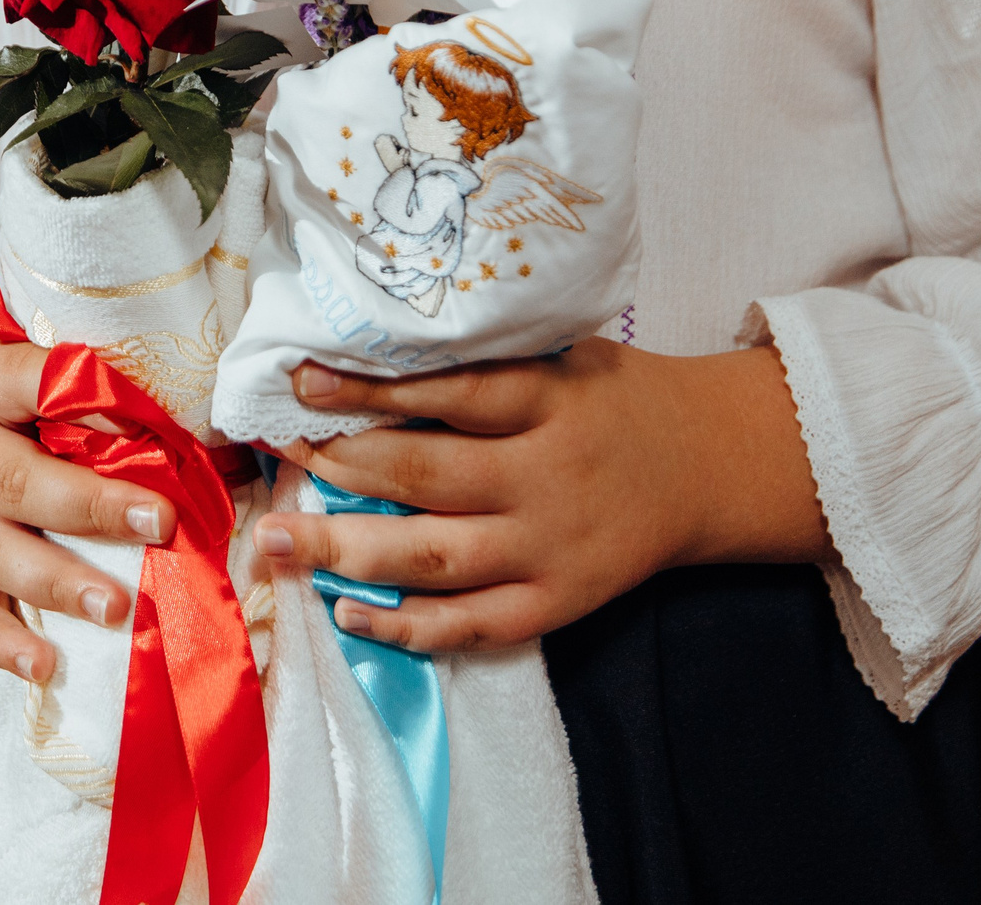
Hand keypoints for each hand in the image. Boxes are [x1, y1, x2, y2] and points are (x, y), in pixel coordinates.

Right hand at [0, 339, 178, 683]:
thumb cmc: (18, 409)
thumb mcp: (45, 382)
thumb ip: (103, 402)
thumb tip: (194, 440)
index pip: (28, 381)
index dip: (86, 402)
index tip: (145, 423)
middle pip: (11, 480)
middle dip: (89, 507)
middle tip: (159, 524)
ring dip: (57, 584)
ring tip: (117, 609)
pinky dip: (4, 643)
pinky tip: (46, 665)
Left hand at [253, 339, 827, 652]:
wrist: (708, 466)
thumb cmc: (611, 399)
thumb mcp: (564, 357)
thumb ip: (485, 361)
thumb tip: (366, 354)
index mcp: (551, 400)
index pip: (452, 391)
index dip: (371, 388)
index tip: (302, 381)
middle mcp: (547, 476)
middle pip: (428, 475)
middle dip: (339, 466)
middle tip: (272, 455)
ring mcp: (551, 548)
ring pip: (435, 557)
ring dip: (347, 551)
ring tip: (277, 543)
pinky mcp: (559, 602)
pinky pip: (473, 623)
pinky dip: (407, 626)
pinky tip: (346, 611)